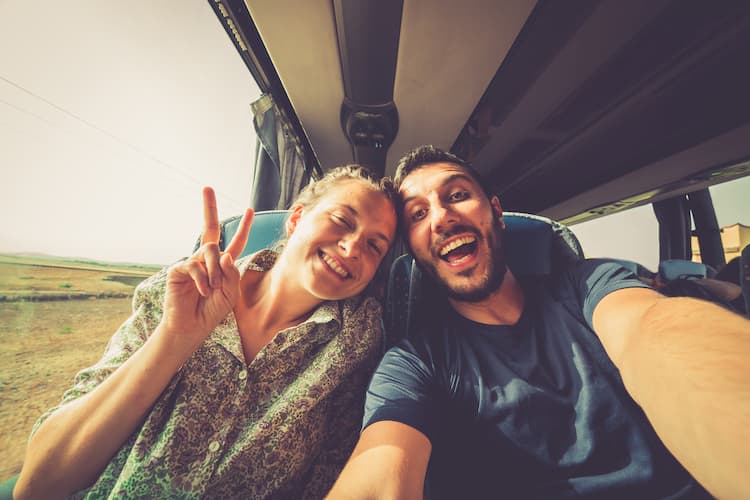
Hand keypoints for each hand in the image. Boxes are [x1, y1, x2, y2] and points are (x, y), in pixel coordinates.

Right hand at [159, 187, 253, 350]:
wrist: (192, 327)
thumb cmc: (212, 311)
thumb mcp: (230, 294)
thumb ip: (232, 274)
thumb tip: (225, 254)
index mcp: (223, 265)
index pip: (235, 242)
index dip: (243, 227)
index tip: (250, 210)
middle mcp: (206, 259)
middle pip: (209, 228)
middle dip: (209, 207)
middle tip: (207, 187)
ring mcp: (192, 262)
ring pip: (210, 251)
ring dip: (215, 271)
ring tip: (211, 289)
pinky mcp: (179, 269)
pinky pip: (195, 265)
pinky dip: (203, 279)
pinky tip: (202, 291)